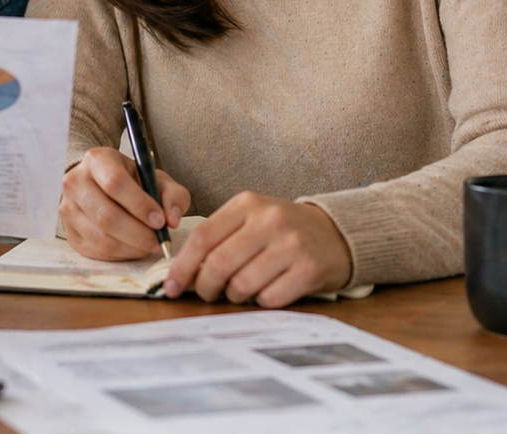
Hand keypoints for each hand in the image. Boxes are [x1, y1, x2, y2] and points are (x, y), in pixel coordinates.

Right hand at [60, 147, 190, 259]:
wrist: (103, 185)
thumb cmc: (133, 181)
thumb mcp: (157, 179)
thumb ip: (172, 195)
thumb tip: (171, 220)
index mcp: (97, 160)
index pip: (114, 183)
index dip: (139, 205)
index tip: (160, 221)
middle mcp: (75, 182)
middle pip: (106, 215)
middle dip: (138, 233)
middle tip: (158, 240)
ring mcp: (68, 208)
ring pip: (101, 238)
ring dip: (131, 247)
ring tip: (149, 244)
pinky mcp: (69, 232)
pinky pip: (96, 251)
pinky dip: (120, 254)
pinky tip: (134, 247)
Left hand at [161, 192, 352, 306]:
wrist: (336, 234)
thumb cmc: (282, 229)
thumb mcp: (250, 218)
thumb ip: (219, 237)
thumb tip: (183, 271)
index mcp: (247, 204)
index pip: (203, 237)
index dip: (182, 265)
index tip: (171, 285)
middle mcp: (269, 220)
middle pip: (218, 263)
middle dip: (204, 286)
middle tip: (206, 294)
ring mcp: (290, 245)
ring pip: (242, 285)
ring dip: (233, 296)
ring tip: (239, 290)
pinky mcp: (308, 270)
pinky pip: (269, 299)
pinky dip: (260, 302)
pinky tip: (266, 291)